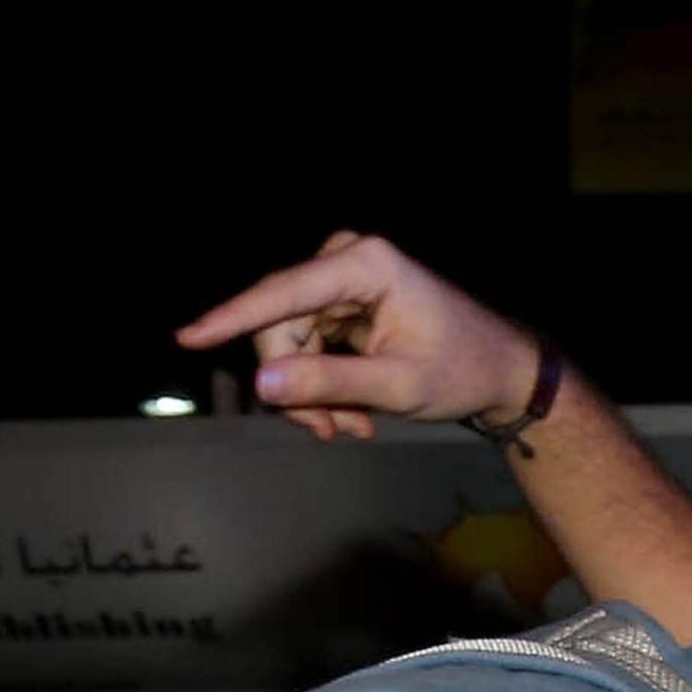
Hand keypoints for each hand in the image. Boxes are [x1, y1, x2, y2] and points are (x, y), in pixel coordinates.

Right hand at [176, 231, 540, 443]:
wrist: (503, 370)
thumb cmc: (464, 372)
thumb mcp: (398, 387)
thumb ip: (329, 384)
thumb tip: (263, 386)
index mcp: (366, 265)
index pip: (283, 294)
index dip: (232, 319)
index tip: (188, 337)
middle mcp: (347, 259)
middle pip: (281, 324)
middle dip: (295, 383)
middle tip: (326, 431)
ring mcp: (342, 278)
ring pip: (289, 340)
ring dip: (310, 392)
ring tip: (348, 428)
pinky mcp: (341, 300)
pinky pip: (305, 344)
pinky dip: (320, 385)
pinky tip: (350, 416)